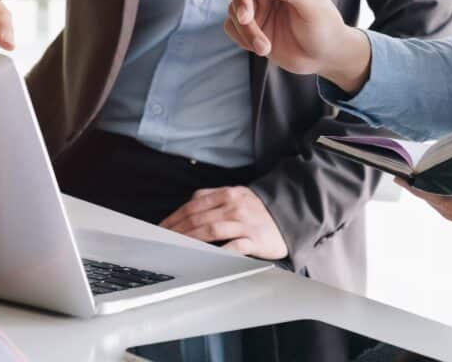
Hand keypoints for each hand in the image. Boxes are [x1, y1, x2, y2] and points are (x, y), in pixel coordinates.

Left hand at [160, 186, 288, 260]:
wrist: (290, 217)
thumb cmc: (258, 210)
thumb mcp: (237, 195)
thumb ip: (213, 197)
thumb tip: (188, 205)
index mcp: (227, 194)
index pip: (193, 205)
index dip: (174, 217)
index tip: (161, 228)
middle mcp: (234, 206)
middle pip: (198, 218)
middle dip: (176, 230)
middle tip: (162, 241)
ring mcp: (244, 223)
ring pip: (211, 230)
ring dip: (190, 239)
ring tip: (176, 247)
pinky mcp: (255, 240)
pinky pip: (233, 247)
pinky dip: (217, 252)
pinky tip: (204, 257)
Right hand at [224, 0, 370, 92]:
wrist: (323, 56)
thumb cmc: (325, 27)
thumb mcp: (314, 6)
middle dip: (241, 3)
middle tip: (247, 20)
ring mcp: (255, 2)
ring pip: (233, 8)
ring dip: (246, 29)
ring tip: (265, 47)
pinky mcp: (249, 23)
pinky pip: (232, 26)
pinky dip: (243, 39)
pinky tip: (263, 47)